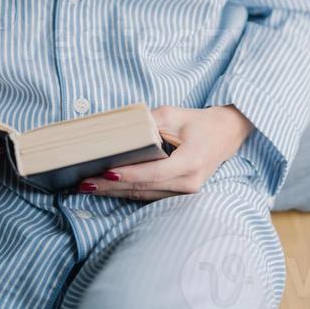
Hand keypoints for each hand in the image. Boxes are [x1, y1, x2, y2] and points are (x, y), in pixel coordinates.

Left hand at [75, 104, 252, 201]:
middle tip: (84, 184)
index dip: (129, 175)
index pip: (153, 173)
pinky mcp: (181, 194)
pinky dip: (129, 191)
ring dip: (116, 193)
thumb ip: (147, 122)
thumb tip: (119, 130)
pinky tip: (109, 189)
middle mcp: (189, 183)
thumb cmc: (198, 121)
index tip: (105, 173)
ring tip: (89, 188)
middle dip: (112, 187)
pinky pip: (151, 195)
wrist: (226, 134)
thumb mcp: (173, 114)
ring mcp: (186, 192)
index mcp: (190, 162)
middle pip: (145, 189)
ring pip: (145, 195)